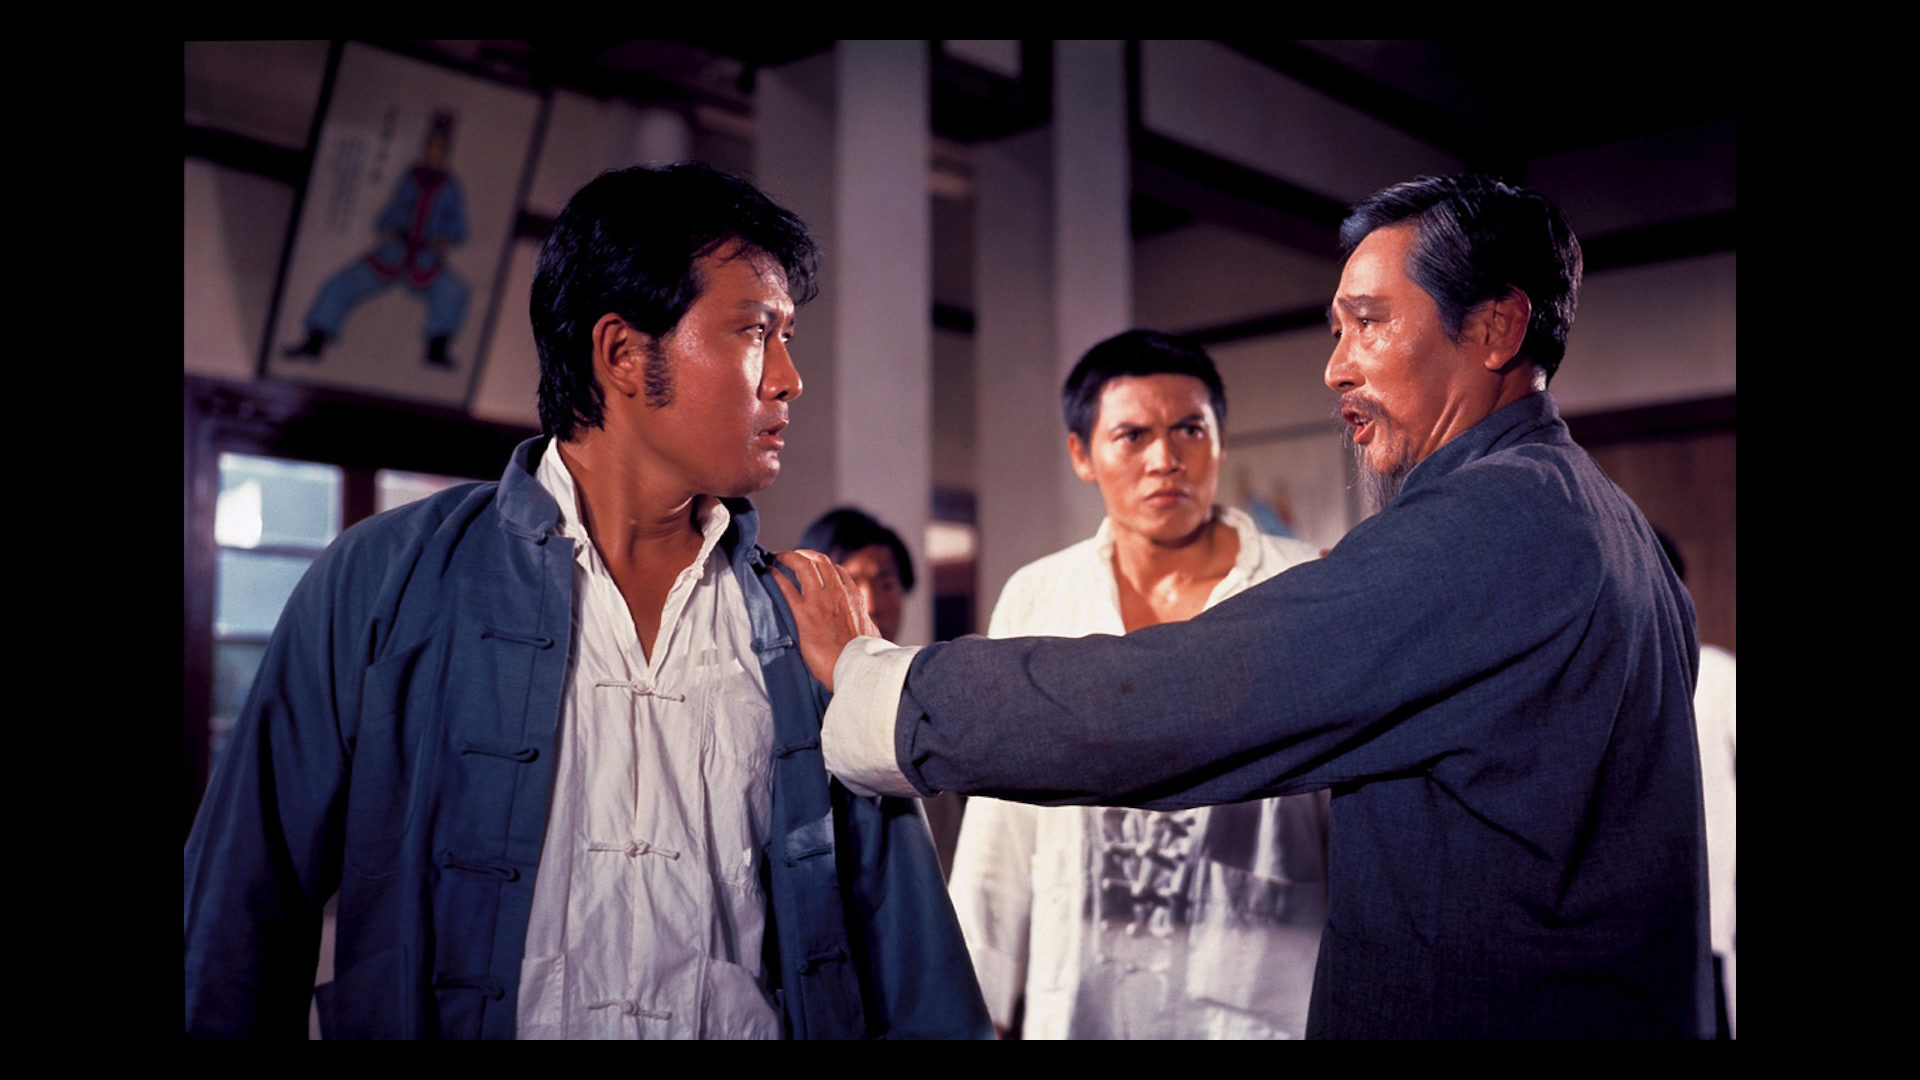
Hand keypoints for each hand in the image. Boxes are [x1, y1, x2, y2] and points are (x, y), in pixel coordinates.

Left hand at [773, 550, 881, 690]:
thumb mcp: (870, 632)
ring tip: (777, 558)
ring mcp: (819, 601)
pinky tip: (768, 573)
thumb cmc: (864, 657)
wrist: (858, 669)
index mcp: (853, 596)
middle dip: (803, 555)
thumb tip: (864, 628)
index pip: (837, 571)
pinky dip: (775, 575)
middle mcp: (837, 592)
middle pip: (819, 561)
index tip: (813, 567)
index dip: (822, 566)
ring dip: (788, 557)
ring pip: (803, 565)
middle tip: (791, 557)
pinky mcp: (803, 615)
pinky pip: (785, 586)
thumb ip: (862, 623)